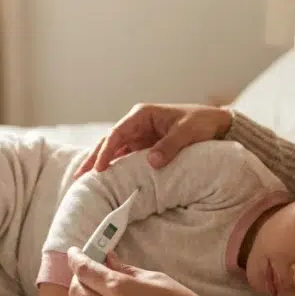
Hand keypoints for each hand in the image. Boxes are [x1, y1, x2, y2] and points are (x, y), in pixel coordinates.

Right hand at [73, 103, 232, 178]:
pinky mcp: (144, 147)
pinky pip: (125, 157)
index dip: (106, 151)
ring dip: (100, 164)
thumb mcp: (187, 132)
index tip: (100, 168)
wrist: (215, 123)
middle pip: (108, 142)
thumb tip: (151, 162)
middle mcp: (136, 125)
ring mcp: (139, 136)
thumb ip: (170, 146)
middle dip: (93, 158)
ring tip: (83, 180)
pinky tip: (104, 179)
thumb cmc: (200, 122)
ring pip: (113, 150)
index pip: (117, 133)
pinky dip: (114, 167)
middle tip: (78, 177)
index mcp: (142, 115)